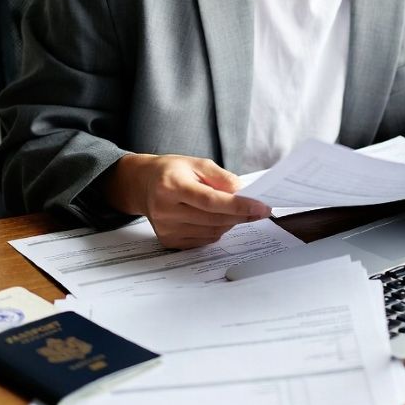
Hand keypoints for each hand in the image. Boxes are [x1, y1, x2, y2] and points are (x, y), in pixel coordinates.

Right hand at [103, 153, 271, 248]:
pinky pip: (203, 240)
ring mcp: (166, 229)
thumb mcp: (198, 164)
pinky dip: (217, 230)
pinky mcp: (168, 241)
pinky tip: (216, 218)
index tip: (262, 207)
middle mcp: (165, 210)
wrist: (143, 184)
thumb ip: (222, 178)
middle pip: (214, 219)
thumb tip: (245, 194)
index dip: (239, 206)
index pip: (211, 201)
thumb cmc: (173, 171)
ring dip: (230, 222)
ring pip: (212, 232)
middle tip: (258, 208)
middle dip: (241, 215)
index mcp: (171, 186)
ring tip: (232, 209)